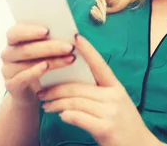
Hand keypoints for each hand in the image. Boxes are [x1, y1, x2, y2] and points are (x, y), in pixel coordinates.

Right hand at [0, 23, 75, 105]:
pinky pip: (22, 77)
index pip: (16, 32)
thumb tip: (70, 33)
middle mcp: (8, 53)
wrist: (31, 92)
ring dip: (51, 60)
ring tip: (70, 59)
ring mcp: (7, 70)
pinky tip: (47, 67)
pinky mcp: (11, 85)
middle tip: (69, 47)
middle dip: (50, 47)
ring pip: (27, 63)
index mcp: (13, 39)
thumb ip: (51, 39)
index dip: (30, 31)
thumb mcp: (45, 50)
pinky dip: (35, 72)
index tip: (47, 30)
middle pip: (26, 48)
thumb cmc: (41, 63)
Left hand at [37, 34, 161, 145]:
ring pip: (75, 102)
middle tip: (42, 92)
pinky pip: (79, 117)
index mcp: (116, 88)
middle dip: (56, 89)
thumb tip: (72, 88)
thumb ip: (98, 95)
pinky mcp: (105, 128)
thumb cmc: (124, 127)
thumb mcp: (116, 105)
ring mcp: (111, 112)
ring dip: (57, 104)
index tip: (75, 37)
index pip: (100, 65)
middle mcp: (114, 97)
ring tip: (46, 106)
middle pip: (78, 87)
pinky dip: (67, 115)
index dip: (88, 50)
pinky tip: (61, 116)